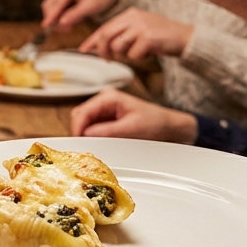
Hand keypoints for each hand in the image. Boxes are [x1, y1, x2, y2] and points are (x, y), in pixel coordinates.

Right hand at [42, 0, 124, 31]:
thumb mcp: (90, 7)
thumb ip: (75, 15)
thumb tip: (61, 22)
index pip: (56, 3)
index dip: (50, 16)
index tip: (44, 26)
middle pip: (49, 5)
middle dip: (54, 19)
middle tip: (67, 30)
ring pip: (50, 7)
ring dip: (56, 19)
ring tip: (69, 27)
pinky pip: (54, 8)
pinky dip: (59, 16)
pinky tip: (69, 21)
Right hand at [70, 88, 197, 141]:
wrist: (169, 128)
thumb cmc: (155, 123)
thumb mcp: (132, 128)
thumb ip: (108, 131)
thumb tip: (87, 135)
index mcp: (108, 97)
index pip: (82, 112)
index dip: (77, 129)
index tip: (77, 144)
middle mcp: (103, 102)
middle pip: (80, 118)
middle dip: (80, 133)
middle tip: (84, 149)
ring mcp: (104, 112)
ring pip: (84, 125)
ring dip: (86, 137)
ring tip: (94, 148)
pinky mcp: (106, 122)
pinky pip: (91, 131)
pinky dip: (92, 139)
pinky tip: (99, 146)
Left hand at [80, 8, 192, 60]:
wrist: (187, 38)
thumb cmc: (162, 37)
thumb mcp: (139, 31)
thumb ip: (120, 35)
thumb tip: (97, 47)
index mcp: (130, 14)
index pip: (105, 27)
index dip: (92, 39)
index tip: (83, 49)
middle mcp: (134, 17)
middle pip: (106, 35)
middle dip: (103, 50)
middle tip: (107, 59)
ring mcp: (141, 27)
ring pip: (118, 46)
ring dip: (125, 55)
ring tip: (138, 52)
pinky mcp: (149, 38)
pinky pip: (133, 54)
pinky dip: (139, 58)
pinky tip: (149, 53)